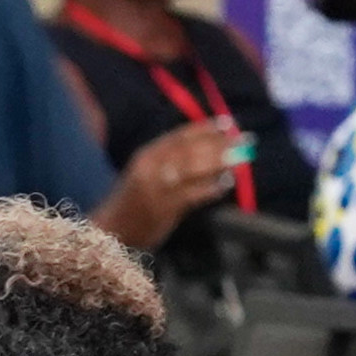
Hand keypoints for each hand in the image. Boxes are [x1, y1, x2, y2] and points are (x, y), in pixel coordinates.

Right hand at [92, 117, 252, 251]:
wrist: (111, 230)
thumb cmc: (134, 201)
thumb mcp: (147, 172)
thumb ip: (172, 160)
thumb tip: (211, 147)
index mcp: (147, 155)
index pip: (180, 135)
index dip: (206, 128)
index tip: (228, 124)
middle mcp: (150, 167)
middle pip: (190, 149)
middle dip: (219, 143)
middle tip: (243, 140)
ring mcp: (156, 188)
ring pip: (193, 168)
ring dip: (219, 162)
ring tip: (239, 160)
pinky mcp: (164, 208)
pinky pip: (194, 194)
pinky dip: (212, 188)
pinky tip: (225, 184)